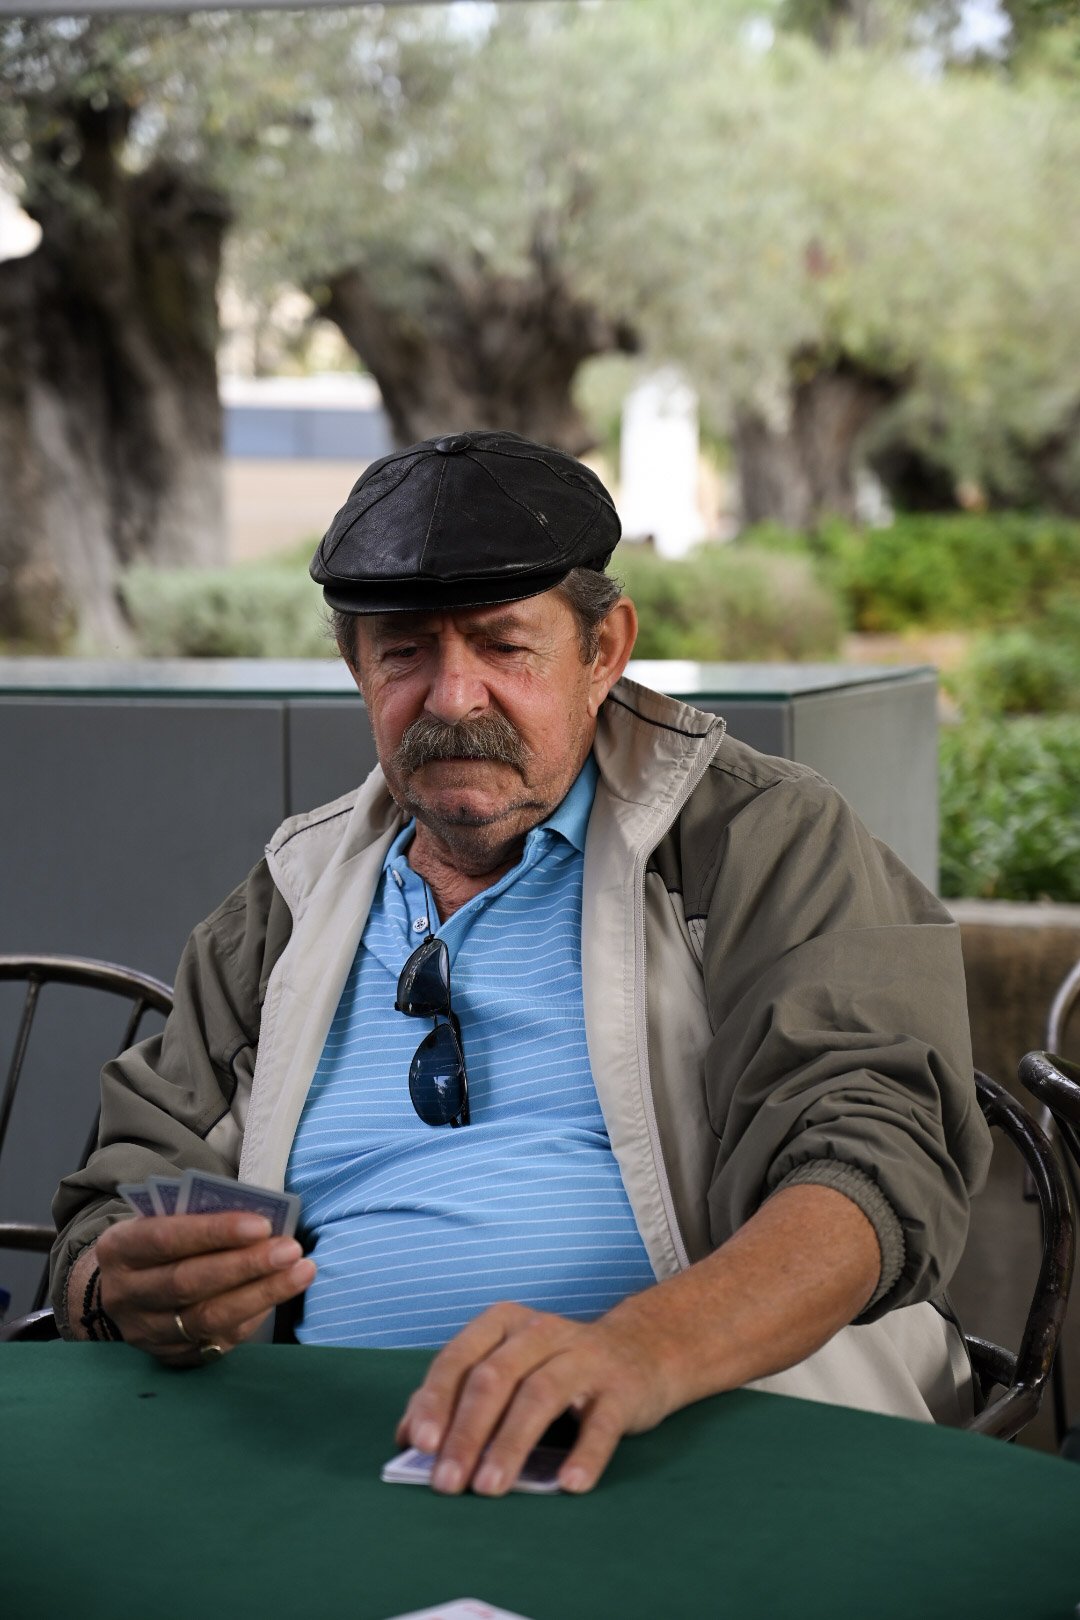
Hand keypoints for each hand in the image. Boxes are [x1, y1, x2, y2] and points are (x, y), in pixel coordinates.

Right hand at [91, 1212, 315, 1365]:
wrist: (126, 1289)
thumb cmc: (160, 1240)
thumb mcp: (163, 1219)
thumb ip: (198, 1217)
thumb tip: (259, 1219)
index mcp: (120, 1249)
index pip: (166, 1239)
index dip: (214, 1232)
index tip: (261, 1225)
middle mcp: (126, 1295)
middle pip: (188, 1283)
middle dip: (245, 1266)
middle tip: (291, 1249)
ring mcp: (146, 1332)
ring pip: (207, 1319)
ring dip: (261, 1294)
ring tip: (302, 1271)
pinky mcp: (170, 1357)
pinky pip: (218, 1341)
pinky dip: (253, 1316)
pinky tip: (280, 1294)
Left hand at [395, 1301, 678, 1496]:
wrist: (642, 1351)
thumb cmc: (555, 1367)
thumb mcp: (506, 1367)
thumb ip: (456, 1396)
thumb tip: (407, 1438)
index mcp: (503, 1323)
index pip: (459, 1359)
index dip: (435, 1401)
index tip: (418, 1445)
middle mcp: (540, 1331)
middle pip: (494, 1378)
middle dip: (466, 1432)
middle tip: (446, 1482)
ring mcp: (583, 1356)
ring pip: (540, 1396)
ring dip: (510, 1444)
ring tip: (489, 1488)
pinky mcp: (621, 1388)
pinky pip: (601, 1423)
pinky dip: (584, 1454)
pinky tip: (568, 1484)